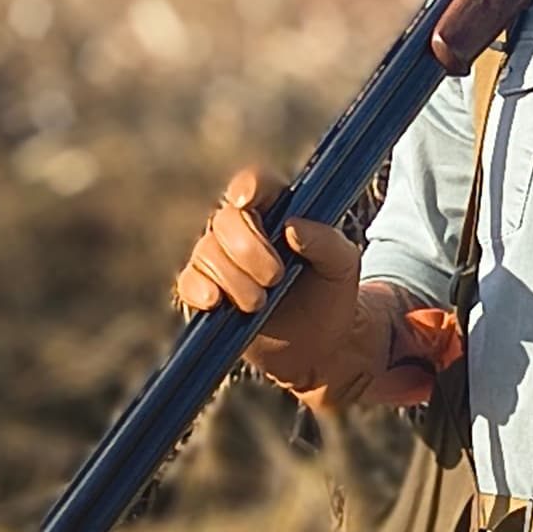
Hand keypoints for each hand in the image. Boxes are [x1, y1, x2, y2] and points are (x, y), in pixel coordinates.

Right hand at [175, 169, 388, 408]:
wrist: (320, 346)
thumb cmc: (332, 296)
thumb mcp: (343, 265)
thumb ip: (326, 241)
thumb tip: (291, 227)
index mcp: (278, 212)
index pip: (256, 186)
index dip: (248, 188)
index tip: (249, 202)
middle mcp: (244, 231)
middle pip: (226, 221)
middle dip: (247, 249)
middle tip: (275, 277)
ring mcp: (222, 261)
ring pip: (207, 252)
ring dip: (232, 278)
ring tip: (259, 304)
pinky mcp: (207, 292)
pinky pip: (188, 282)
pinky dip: (198, 289)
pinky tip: (215, 301)